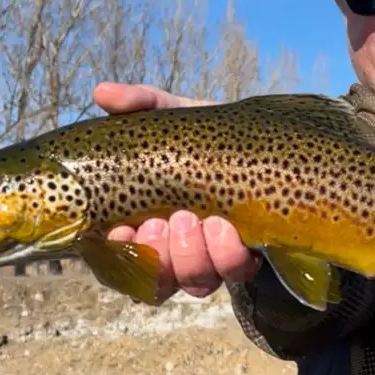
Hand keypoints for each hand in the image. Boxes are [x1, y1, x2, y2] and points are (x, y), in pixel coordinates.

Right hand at [92, 82, 261, 301]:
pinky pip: (234, 274)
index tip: (120, 230)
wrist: (273, 146)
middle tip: (165, 221)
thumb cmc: (214, 138)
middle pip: (156, 279)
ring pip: (193, 281)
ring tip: (203, 220)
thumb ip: (142, 105)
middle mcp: (176, 250)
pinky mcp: (247, 260)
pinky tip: (227, 228)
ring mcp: (212, 260)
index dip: (118, 254)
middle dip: (159, 254)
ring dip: (192, 256)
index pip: (121, 258)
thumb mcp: (179, 118)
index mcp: (148, 223)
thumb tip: (101, 93)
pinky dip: (228, 256)